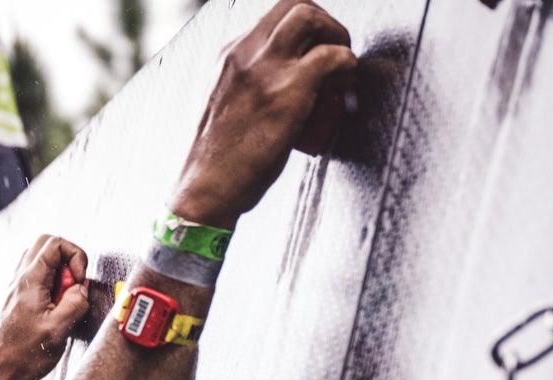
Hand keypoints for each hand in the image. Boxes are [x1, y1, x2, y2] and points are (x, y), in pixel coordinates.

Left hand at [0, 235, 92, 379]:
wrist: (0, 375)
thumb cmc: (24, 357)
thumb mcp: (59, 330)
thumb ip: (75, 303)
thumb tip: (81, 290)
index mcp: (29, 281)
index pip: (55, 243)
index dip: (75, 256)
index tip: (80, 281)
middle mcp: (20, 280)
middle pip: (46, 244)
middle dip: (68, 259)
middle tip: (74, 285)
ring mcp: (17, 290)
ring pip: (41, 260)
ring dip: (59, 273)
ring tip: (64, 298)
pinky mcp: (18, 301)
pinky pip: (37, 278)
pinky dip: (51, 285)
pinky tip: (56, 307)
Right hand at [171, 0, 355, 224]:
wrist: (205, 189)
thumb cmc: (217, 162)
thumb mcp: (226, 109)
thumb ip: (245, 90)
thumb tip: (276, 91)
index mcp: (229, 56)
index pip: (274, 19)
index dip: (304, 31)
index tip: (314, 54)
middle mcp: (244, 54)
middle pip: (294, 6)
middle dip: (323, 22)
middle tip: (334, 52)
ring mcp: (265, 70)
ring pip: (310, 17)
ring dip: (336, 36)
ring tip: (341, 69)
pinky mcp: (287, 91)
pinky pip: (332, 57)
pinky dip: (347, 65)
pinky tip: (344, 87)